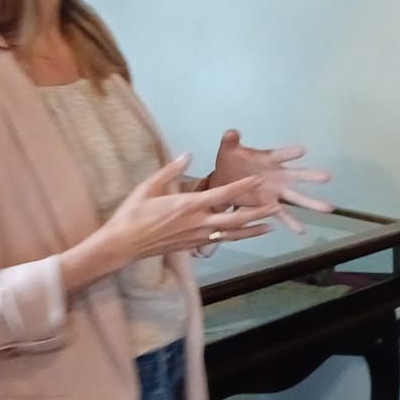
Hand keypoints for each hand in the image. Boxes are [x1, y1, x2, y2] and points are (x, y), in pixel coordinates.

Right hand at [61, 155, 278, 291]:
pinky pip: (220, 241)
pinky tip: (247, 234)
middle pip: (235, 218)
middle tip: (277, 207)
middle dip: (257, 213)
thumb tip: (188, 154)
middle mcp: (197, 223)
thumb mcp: (148, 186)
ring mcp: (196, 236)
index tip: (259, 179)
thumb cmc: (132, 213)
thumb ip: (171, 170)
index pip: (222, 194)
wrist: (122, 244)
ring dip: (252, 229)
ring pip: (231, 234)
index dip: (242, 186)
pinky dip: (237, 237)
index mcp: (188, 205)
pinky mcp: (192, 246)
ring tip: (272, 224)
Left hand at [206, 129, 333, 232]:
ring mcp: (276, 192)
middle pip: (296, 176)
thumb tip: (231, 132)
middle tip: (327, 176)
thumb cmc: (231, 162)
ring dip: (311, 203)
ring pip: (296, 197)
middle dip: (311, 176)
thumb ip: (230, 141)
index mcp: (269, 159)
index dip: (289, 153)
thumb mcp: (228, 150)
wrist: (224, 180)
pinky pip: (283, 215)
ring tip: (328, 208)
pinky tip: (301, 230)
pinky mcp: (270, 205)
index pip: (280, 155)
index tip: (302, 150)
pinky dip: (291, 222)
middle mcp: (277, 175)